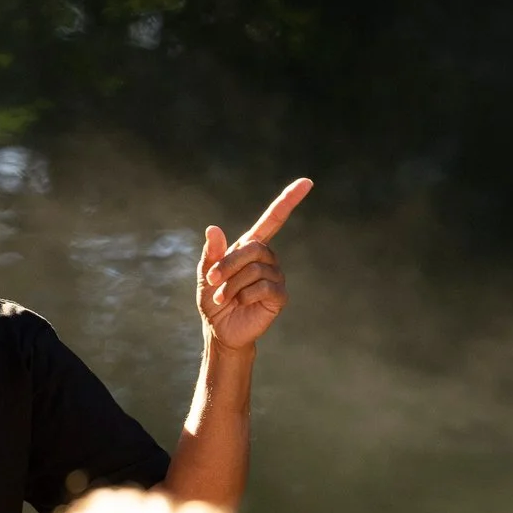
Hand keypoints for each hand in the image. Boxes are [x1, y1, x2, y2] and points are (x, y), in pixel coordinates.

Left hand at [198, 178, 308, 351]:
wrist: (220, 330)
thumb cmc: (213, 301)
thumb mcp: (205, 275)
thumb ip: (211, 254)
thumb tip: (213, 229)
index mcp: (250, 248)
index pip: (273, 220)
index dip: (288, 200)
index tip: (306, 182)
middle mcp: (267, 259)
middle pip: (254, 248)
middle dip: (228, 265)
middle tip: (212, 281)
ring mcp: (276, 277)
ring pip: (255, 270)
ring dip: (232, 285)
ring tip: (223, 298)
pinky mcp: (279, 296)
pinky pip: (264, 288)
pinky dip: (244, 296)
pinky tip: (240, 303)